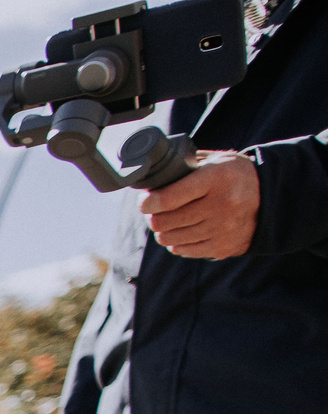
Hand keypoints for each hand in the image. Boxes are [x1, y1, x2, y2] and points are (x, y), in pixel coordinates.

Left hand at [142, 152, 258, 259]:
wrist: (271, 198)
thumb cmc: (235, 176)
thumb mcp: (217, 160)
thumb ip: (186, 166)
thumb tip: (150, 177)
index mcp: (217, 178)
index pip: (168, 198)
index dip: (148, 202)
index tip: (145, 201)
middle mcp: (221, 205)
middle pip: (163, 222)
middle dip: (154, 216)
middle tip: (156, 210)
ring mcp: (222, 229)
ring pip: (169, 238)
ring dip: (164, 230)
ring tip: (171, 220)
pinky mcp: (222, 248)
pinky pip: (182, 250)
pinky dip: (178, 242)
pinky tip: (185, 230)